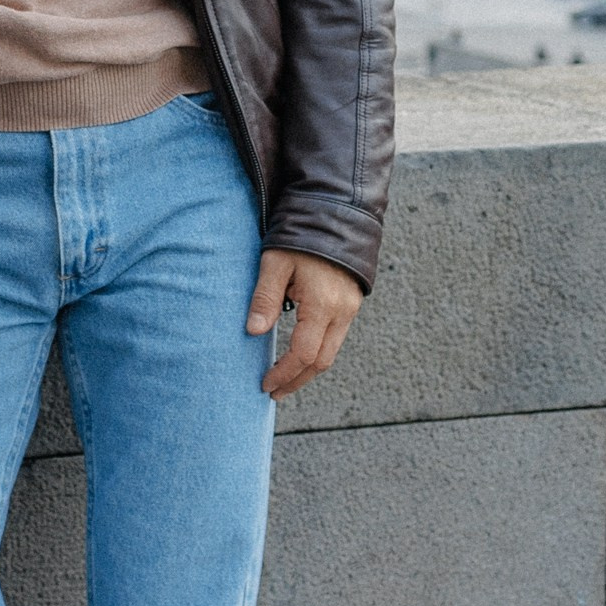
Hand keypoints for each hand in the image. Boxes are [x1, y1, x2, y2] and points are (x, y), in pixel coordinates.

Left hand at [248, 248, 363, 399]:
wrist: (336, 213)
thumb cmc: (300, 236)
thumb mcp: (275, 263)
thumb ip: (265, 298)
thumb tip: (254, 332)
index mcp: (322, 304)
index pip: (304, 353)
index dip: (284, 373)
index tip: (265, 384)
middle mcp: (342, 311)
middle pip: (321, 361)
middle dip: (297, 380)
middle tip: (274, 391)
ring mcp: (350, 308)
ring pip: (331, 352)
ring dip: (307, 369)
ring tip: (283, 380)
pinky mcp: (351, 304)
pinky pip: (335, 338)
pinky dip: (316, 352)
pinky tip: (299, 355)